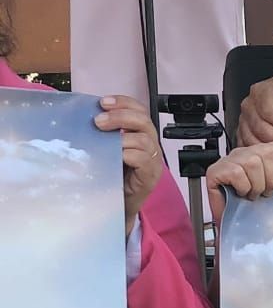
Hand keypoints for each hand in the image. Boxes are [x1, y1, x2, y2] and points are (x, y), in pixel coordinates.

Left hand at [94, 96, 165, 234]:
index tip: (102, 102)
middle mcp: (150, 145)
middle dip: (119, 116)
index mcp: (140, 133)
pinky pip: (143, 159)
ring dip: (122, 136)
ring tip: (103, 139)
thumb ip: (104, 133)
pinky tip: (115, 157)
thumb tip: (85, 115)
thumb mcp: (106, 148)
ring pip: (144, 139)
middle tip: (98, 121)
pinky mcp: (151, 176)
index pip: (139, 109)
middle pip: (143, 120)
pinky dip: (128, 154)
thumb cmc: (111, 176)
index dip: (123, 102)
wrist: (117, 205)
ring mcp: (153, 161)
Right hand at [205, 141, 272, 222]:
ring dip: (257, 185)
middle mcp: (247, 151)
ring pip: (253, 163)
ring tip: (254, 194)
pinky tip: (241, 193)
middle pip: (269, 153)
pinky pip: (236, 172)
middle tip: (267, 193)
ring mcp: (231, 159)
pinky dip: (243, 187)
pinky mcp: (216, 170)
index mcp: (264, 151)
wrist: (243, 227)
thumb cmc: (264, 205)